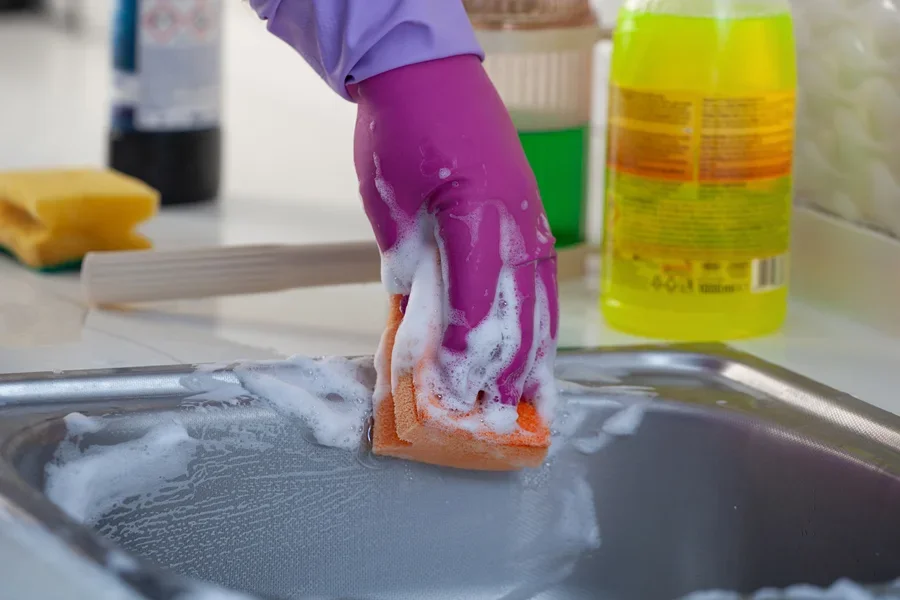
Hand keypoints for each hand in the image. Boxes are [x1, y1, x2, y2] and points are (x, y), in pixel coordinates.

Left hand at [351, 55, 558, 419]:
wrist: (428, 72)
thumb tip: (414, 312)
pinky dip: (541, 320)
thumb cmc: (403, 129)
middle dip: (505, 368)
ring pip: (540, 300)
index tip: (450, 388)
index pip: (476, 300)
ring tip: (530, 398)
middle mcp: (516, 222)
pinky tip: (540, 348)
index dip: (464, 350)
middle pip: (519, 310)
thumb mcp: (389, 198)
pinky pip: (542, 280)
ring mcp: (531, 219)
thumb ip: (407, 259)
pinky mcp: (531, 217)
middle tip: (493, 414)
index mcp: (478, 214)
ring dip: (534, 354)